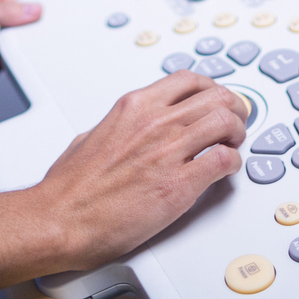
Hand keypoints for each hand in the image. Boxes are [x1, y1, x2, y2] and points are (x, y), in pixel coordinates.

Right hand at [31, 71, 246, 268]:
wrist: (61, 218)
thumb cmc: (70, 187)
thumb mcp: (92, 135)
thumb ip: (117, 126)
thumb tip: (126, 129)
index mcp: (134, 107)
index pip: (188, 80)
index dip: (211, 89)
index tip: (217, 100)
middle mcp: (155, 122)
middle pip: (216, 96)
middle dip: (233, 108)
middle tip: (235, 122)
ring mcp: (168, 151)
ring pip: (226, 122)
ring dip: (237, 133)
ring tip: (233, 145)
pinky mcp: (178, 185)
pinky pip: (223, 161)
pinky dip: (232, 163)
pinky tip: (225, 170)